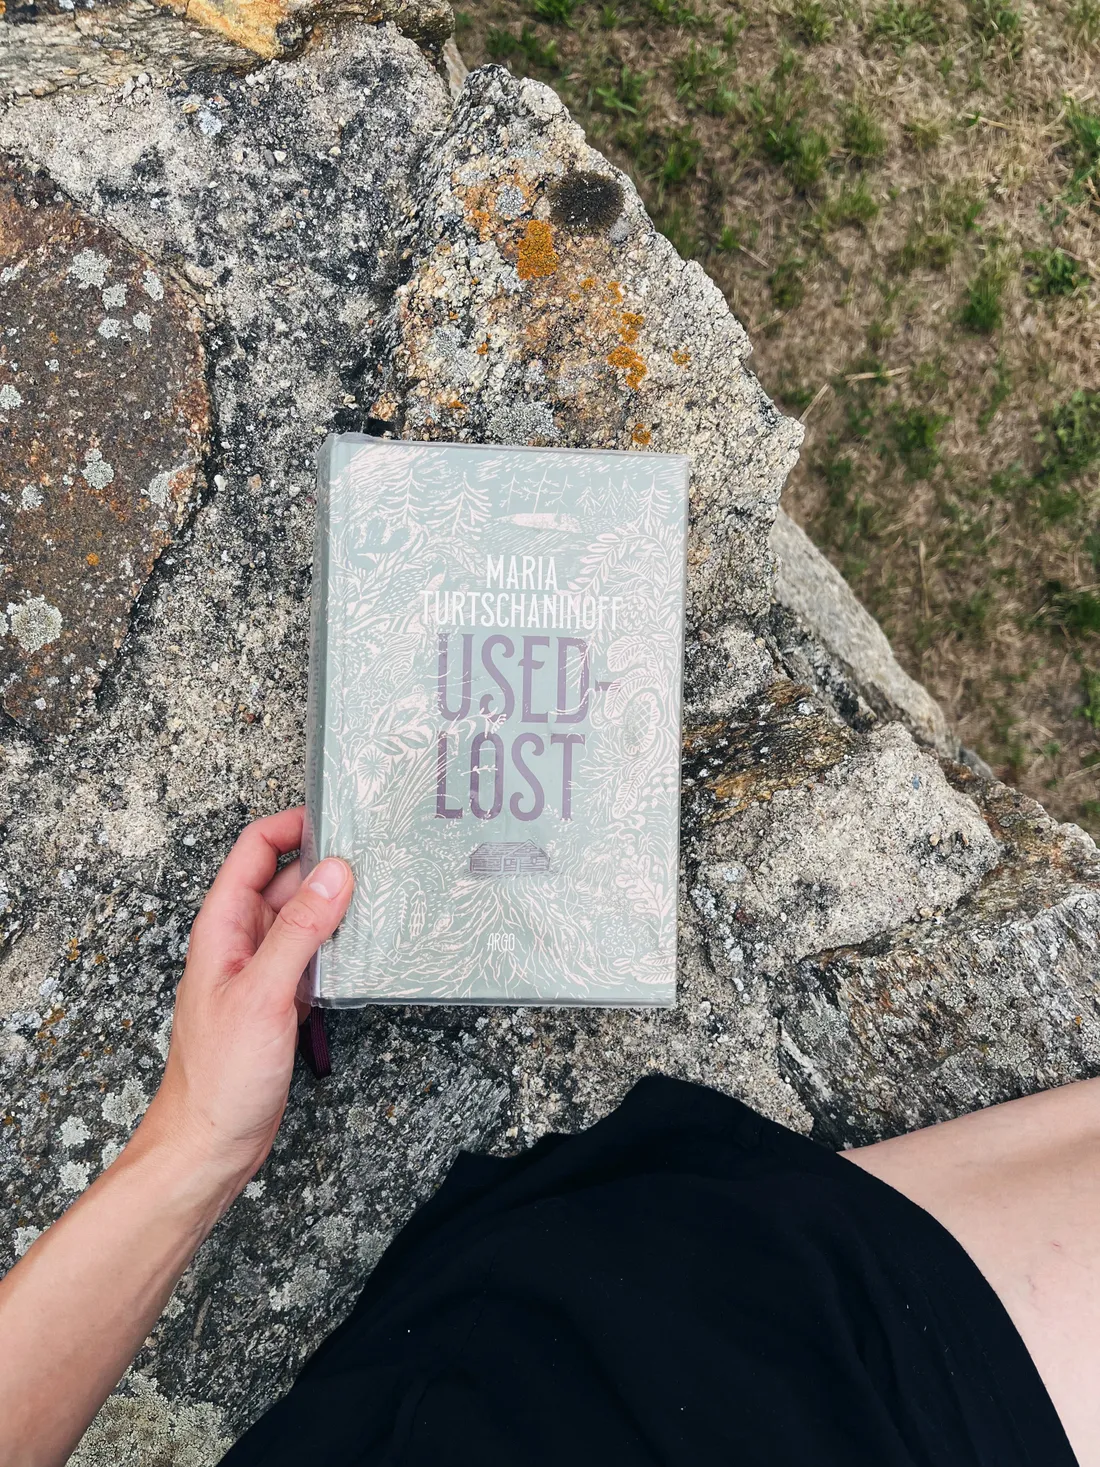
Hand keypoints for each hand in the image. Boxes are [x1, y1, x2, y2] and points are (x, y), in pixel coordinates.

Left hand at [140, 807, 352, 1196]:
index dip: (292, 825)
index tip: (338, 816)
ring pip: (303, 918)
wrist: (208, 1145)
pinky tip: (367, 946)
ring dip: (337, 904)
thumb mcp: (263, 995)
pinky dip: (339, 945)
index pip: (254, 851)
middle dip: (326, 861)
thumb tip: (335, 873)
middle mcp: (241, 943)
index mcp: (222, 929)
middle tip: (377, 852)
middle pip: (285, 880)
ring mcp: (262, 971)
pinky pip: (314, 955)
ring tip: (383, 891)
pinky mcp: (282, 1001)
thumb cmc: (219, 1078)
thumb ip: (299, 931)